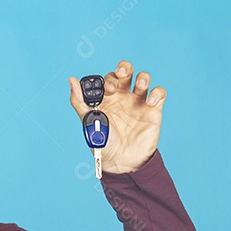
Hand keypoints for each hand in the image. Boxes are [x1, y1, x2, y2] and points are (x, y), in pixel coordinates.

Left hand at [69, 59, 166, 173]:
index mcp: (107, 98)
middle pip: (126, 72)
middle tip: (121, 77)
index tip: (107, 89)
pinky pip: (159, 93)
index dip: (108, 78)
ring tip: (140, 85)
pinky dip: (156, 93)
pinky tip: (150, 102)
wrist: (120, 162)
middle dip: (124, 68)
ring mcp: (138, 102)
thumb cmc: (103, 143)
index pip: (109, 78)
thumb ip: (79, 101)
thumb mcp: (88, 121)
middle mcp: (123, 97)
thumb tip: (71, 80)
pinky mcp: (153, 110)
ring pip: (143, 78)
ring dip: (143, 77)